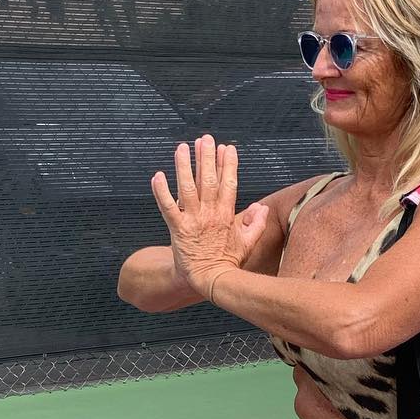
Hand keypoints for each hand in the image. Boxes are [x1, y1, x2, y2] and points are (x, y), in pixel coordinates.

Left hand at [150, 134, 269, 297]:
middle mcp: (210, 214)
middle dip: (207, 157)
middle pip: (209, 180)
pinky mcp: (178, 228)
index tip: (227, 148)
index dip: (228, 164)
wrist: (209, 280)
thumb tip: (262, 207)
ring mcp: (193, 220)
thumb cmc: (227, 262)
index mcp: (227, 215)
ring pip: (188, 188)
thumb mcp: (248, 243)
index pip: (229, 184)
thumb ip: (256, 224)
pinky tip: (158, 176)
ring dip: (185, 166)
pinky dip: (161, 192)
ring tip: (182, 147)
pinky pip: (168, 207)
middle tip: (205, 138)